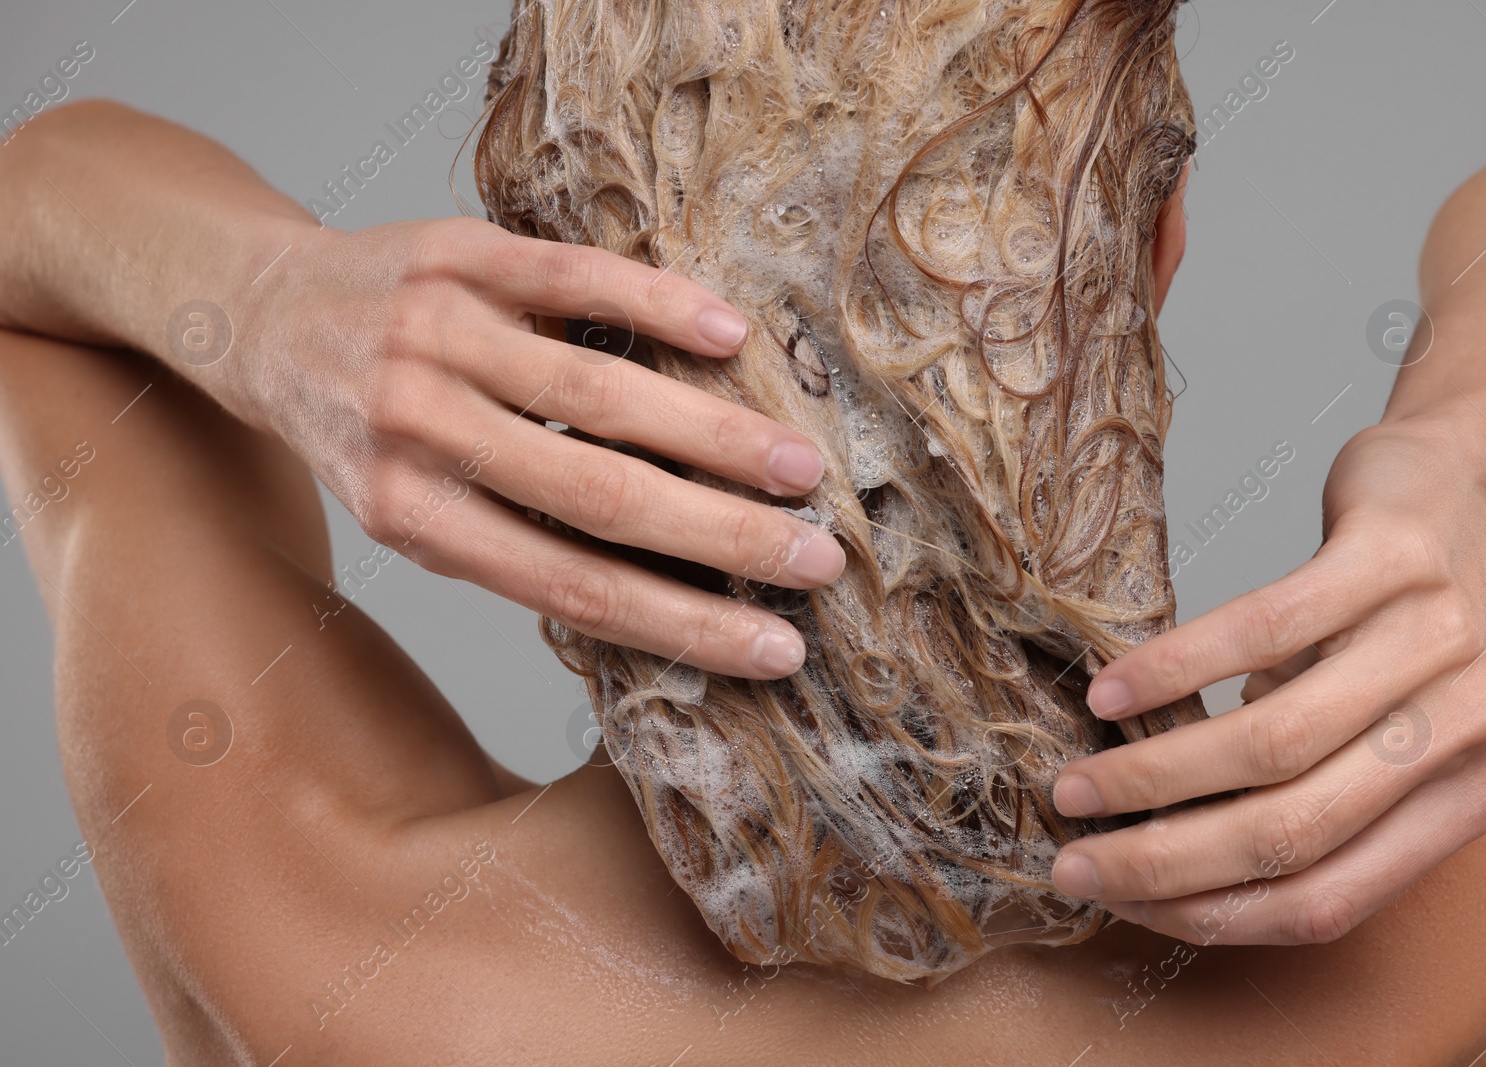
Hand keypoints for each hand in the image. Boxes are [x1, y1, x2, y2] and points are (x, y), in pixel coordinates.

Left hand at [245, 217, 842, 678]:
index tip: (777, 650)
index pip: (571, 588)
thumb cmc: (359, 432)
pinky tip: (732, 336)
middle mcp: (422, 432)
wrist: (257, 312)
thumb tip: (661, 593)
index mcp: (413, 518)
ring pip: (598, 394)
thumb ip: (509, 541)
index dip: (683, 626)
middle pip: (600, 497)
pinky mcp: (457, 254)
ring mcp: (437, 336)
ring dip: (715, 436)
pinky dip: (659, 308)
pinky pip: (573, 281)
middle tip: (820, 562)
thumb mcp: (406, 510)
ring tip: (802, 467)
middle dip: (725, 538)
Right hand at [1049, 411, 1485, 943]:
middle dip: (1165, 862)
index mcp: (1467, 799)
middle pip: (1294, 833)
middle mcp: (1467, 731)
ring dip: (1154, 776)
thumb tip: (1168, 856)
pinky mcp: (1392, 559)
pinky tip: (1112, 690)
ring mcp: (1438, 641)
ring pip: (1274, 744)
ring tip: (1080, 783)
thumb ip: (1307, 796)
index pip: (1328, 898)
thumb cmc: (1399, 623)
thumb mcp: (1377, 730)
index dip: (1208, 914)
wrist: (1459, 487)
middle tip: (1077, 862)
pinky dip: (1173, 669)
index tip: (1118, 899)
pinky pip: (1264, 630)